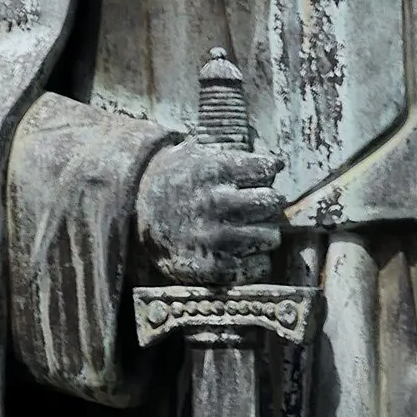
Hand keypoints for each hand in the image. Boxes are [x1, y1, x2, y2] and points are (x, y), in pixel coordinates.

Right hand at [138, 137, 284, 283]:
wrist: (138, 214)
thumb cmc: (175, 180)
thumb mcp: (194, 152)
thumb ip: (230, 150)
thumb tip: (278, 161)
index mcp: (214, 170)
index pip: (266, 169)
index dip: (268, 171)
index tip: (262, 175)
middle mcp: (216, 202)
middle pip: (272, 202)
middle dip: (269, 203)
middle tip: (260, 205)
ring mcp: (215, 237)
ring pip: (270, 237)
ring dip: (264, 234)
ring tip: (250, 230)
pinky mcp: (213, 266)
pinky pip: (258, 266)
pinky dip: (257, 261)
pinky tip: (244, 252)